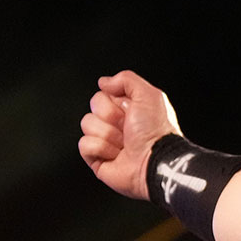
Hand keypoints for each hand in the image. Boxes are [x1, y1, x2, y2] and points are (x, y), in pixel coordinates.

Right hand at [78, 69, 182, 200]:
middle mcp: (116, 124)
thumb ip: (126, 79)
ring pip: (87, 125)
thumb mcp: (149, 95)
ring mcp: (106, 142)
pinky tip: (116, 155)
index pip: (103, 94)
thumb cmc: (156, 131)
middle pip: (93, 107)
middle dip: (111, 116)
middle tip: (127, 128)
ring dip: (108, 134)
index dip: (113, 101)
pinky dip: (101, 149)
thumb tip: (103, 82)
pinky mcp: (97, 159)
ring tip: (125, 144)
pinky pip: (84, 145)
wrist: (156, 161)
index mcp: (127, 108)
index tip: (129, 110)